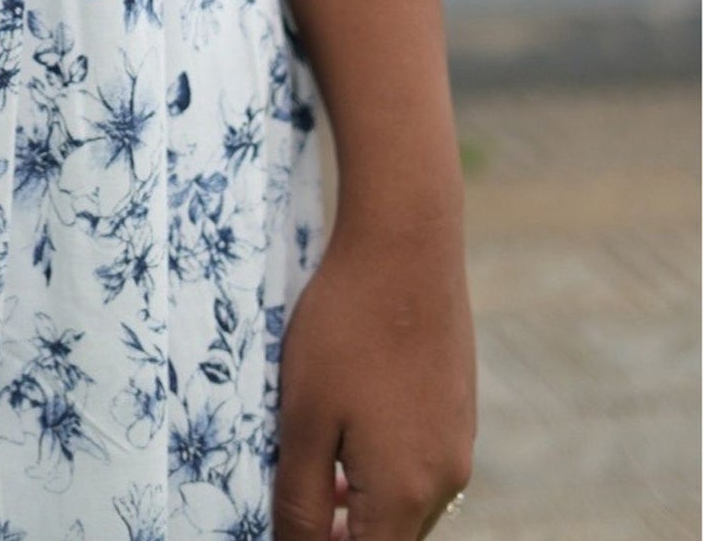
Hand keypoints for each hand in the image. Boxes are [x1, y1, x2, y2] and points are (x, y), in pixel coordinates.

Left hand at [274, 221, 475, 538]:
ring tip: (316, 457)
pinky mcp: (460, 408)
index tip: (292, 522)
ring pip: (407, 501)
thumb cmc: (344, 328)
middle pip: (391, 535)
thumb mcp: (302, 418)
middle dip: (344, 530)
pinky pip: (422, 460)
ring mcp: (460, 442)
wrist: (406, 242)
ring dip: (363, 497)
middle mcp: (446, 479)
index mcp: (406, 493)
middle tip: (296, 493)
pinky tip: (352, 416)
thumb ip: (300, 499)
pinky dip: (385, 461)